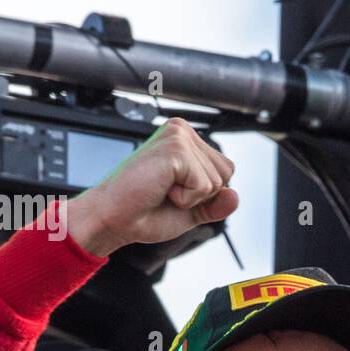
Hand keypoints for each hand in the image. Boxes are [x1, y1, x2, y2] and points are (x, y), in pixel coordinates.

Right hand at [64, 117, 238, 256]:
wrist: (114, 219)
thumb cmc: (144, 211)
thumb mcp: (191, 211)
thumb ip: (215, 204)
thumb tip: (235, 195)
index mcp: (186, 139)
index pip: (226, 170)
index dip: (206, 193)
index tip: (174, 193)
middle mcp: (182, 131)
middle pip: (226, 173)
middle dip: (202, 195)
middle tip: (167, 192)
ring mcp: (179, 136)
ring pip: (217, 180)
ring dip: (192, 197)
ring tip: (162, 190)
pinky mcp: (175, 148)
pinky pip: (204, 185)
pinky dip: (186, 198)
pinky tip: (161, 189)